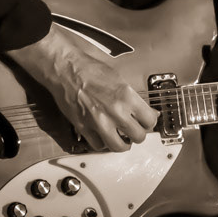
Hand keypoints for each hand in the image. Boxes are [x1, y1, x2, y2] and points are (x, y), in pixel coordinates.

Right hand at [6, 24, 159, 151]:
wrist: (67, 70)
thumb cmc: (90, 69)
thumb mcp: (119, 78)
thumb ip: (133, 98)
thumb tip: (146, 111)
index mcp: (127, 96)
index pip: (149, 120)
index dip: (149, 122)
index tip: (147, 122)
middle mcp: (115, 111)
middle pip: (138, 136)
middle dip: (138, 134)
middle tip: (135, 130)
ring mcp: (99, 122)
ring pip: (120, 147)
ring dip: (123, 144)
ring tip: (122, 138)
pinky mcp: (85, 129)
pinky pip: (99, 146)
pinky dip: (103, 143)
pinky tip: (104, 136)